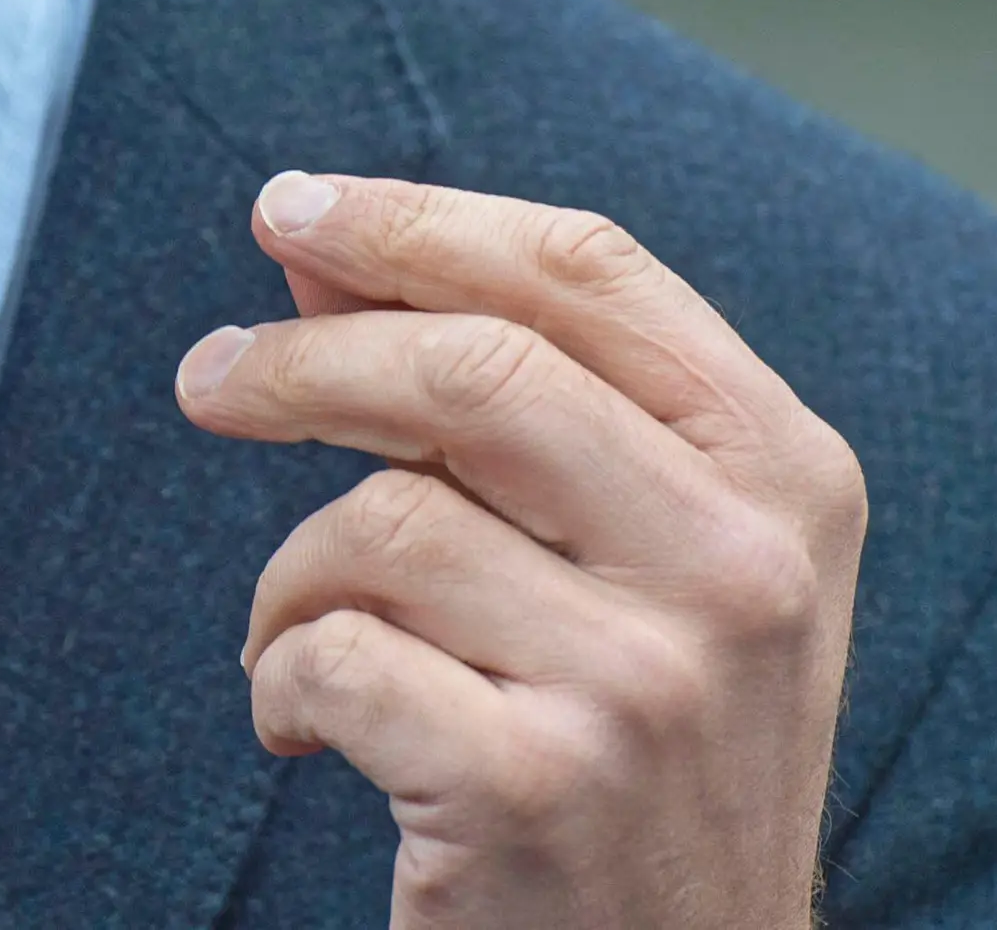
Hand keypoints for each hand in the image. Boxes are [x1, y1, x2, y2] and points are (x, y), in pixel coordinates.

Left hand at [175, 173, 864, 928]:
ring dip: (292, 581)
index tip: (288, 207)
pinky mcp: (538, 789)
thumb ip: (507, 401)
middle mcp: (743, 569)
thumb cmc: (643, 754)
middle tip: (208, 379)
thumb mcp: (641, 562)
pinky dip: (282, 683)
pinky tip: (307, 731)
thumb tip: (319, 252)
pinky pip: (333, 660)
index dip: (416, 219)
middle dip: (305, 359)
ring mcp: (649, 683)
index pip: (587, 273)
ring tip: (298, 640)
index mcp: (788, 475)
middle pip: (470, 368)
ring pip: (382, 524)